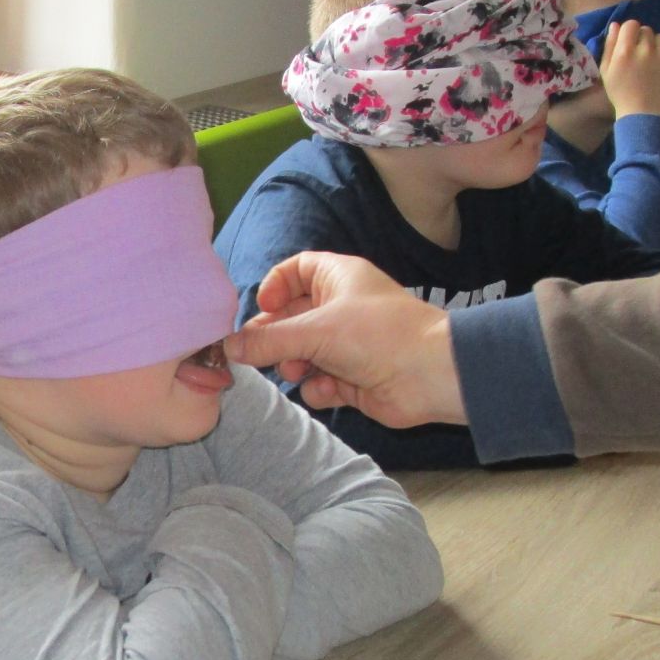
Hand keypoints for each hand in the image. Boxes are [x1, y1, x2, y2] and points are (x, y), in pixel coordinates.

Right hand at [223, 252, 466, 427]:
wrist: (431, 375)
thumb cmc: (378, 336)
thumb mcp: (315, 331)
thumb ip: (268, 340)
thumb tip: (229, 347)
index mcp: (339, 278)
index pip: (296, 270)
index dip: (274, 286)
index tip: (261, 307)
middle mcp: (342, 307)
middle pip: (292, 317)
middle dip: (275, 336)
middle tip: (257, 352)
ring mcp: (348, 344)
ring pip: (302, 352)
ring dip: (294, 364)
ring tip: (297, 370)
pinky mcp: (353, 378)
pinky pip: (320, 382)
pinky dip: (320, 388)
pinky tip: (330, 389)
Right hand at [597, 19, 659, 118]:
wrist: (643, 112)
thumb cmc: (620, 92)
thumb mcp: (606, 70)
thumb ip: (609, 46)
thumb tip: (615, 25)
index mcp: (625, 50)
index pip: (631, 24)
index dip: (628, 31)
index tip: (627, 41)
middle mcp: (645, 48)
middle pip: (646, 29)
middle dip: (641, 38)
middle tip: (637, 53)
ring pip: (659, 37)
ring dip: (653, 44)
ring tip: (649, 59)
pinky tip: (657, 68)